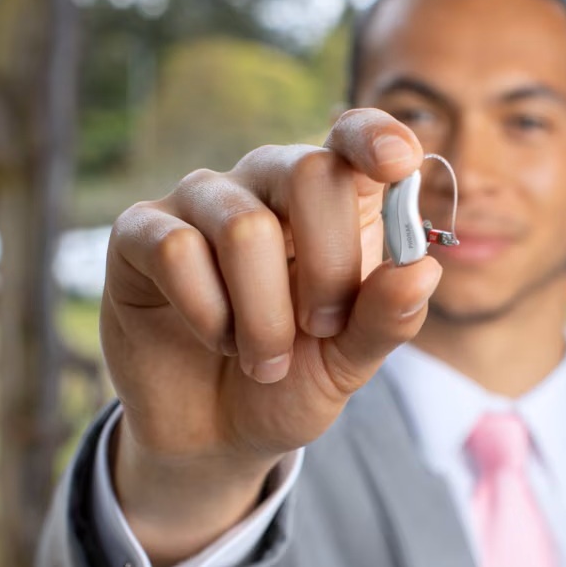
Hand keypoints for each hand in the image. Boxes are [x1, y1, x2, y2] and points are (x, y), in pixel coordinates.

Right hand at [102, 109, 441, 563]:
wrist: (218, 430)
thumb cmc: (294, 378)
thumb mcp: (352, 359)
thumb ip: (388, 317)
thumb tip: (424, 270)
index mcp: (332, 200)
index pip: (353, 136)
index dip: (376, 137)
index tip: (398, 164)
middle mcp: (267, 183)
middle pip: (310, 173)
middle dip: (328, 270)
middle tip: (321, 329)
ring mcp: (203, 202)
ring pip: (243, 226)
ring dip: (264, 317)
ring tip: (266, 358)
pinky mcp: (141, 232)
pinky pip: (177, 250)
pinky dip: (208, 314)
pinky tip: (214, 337)